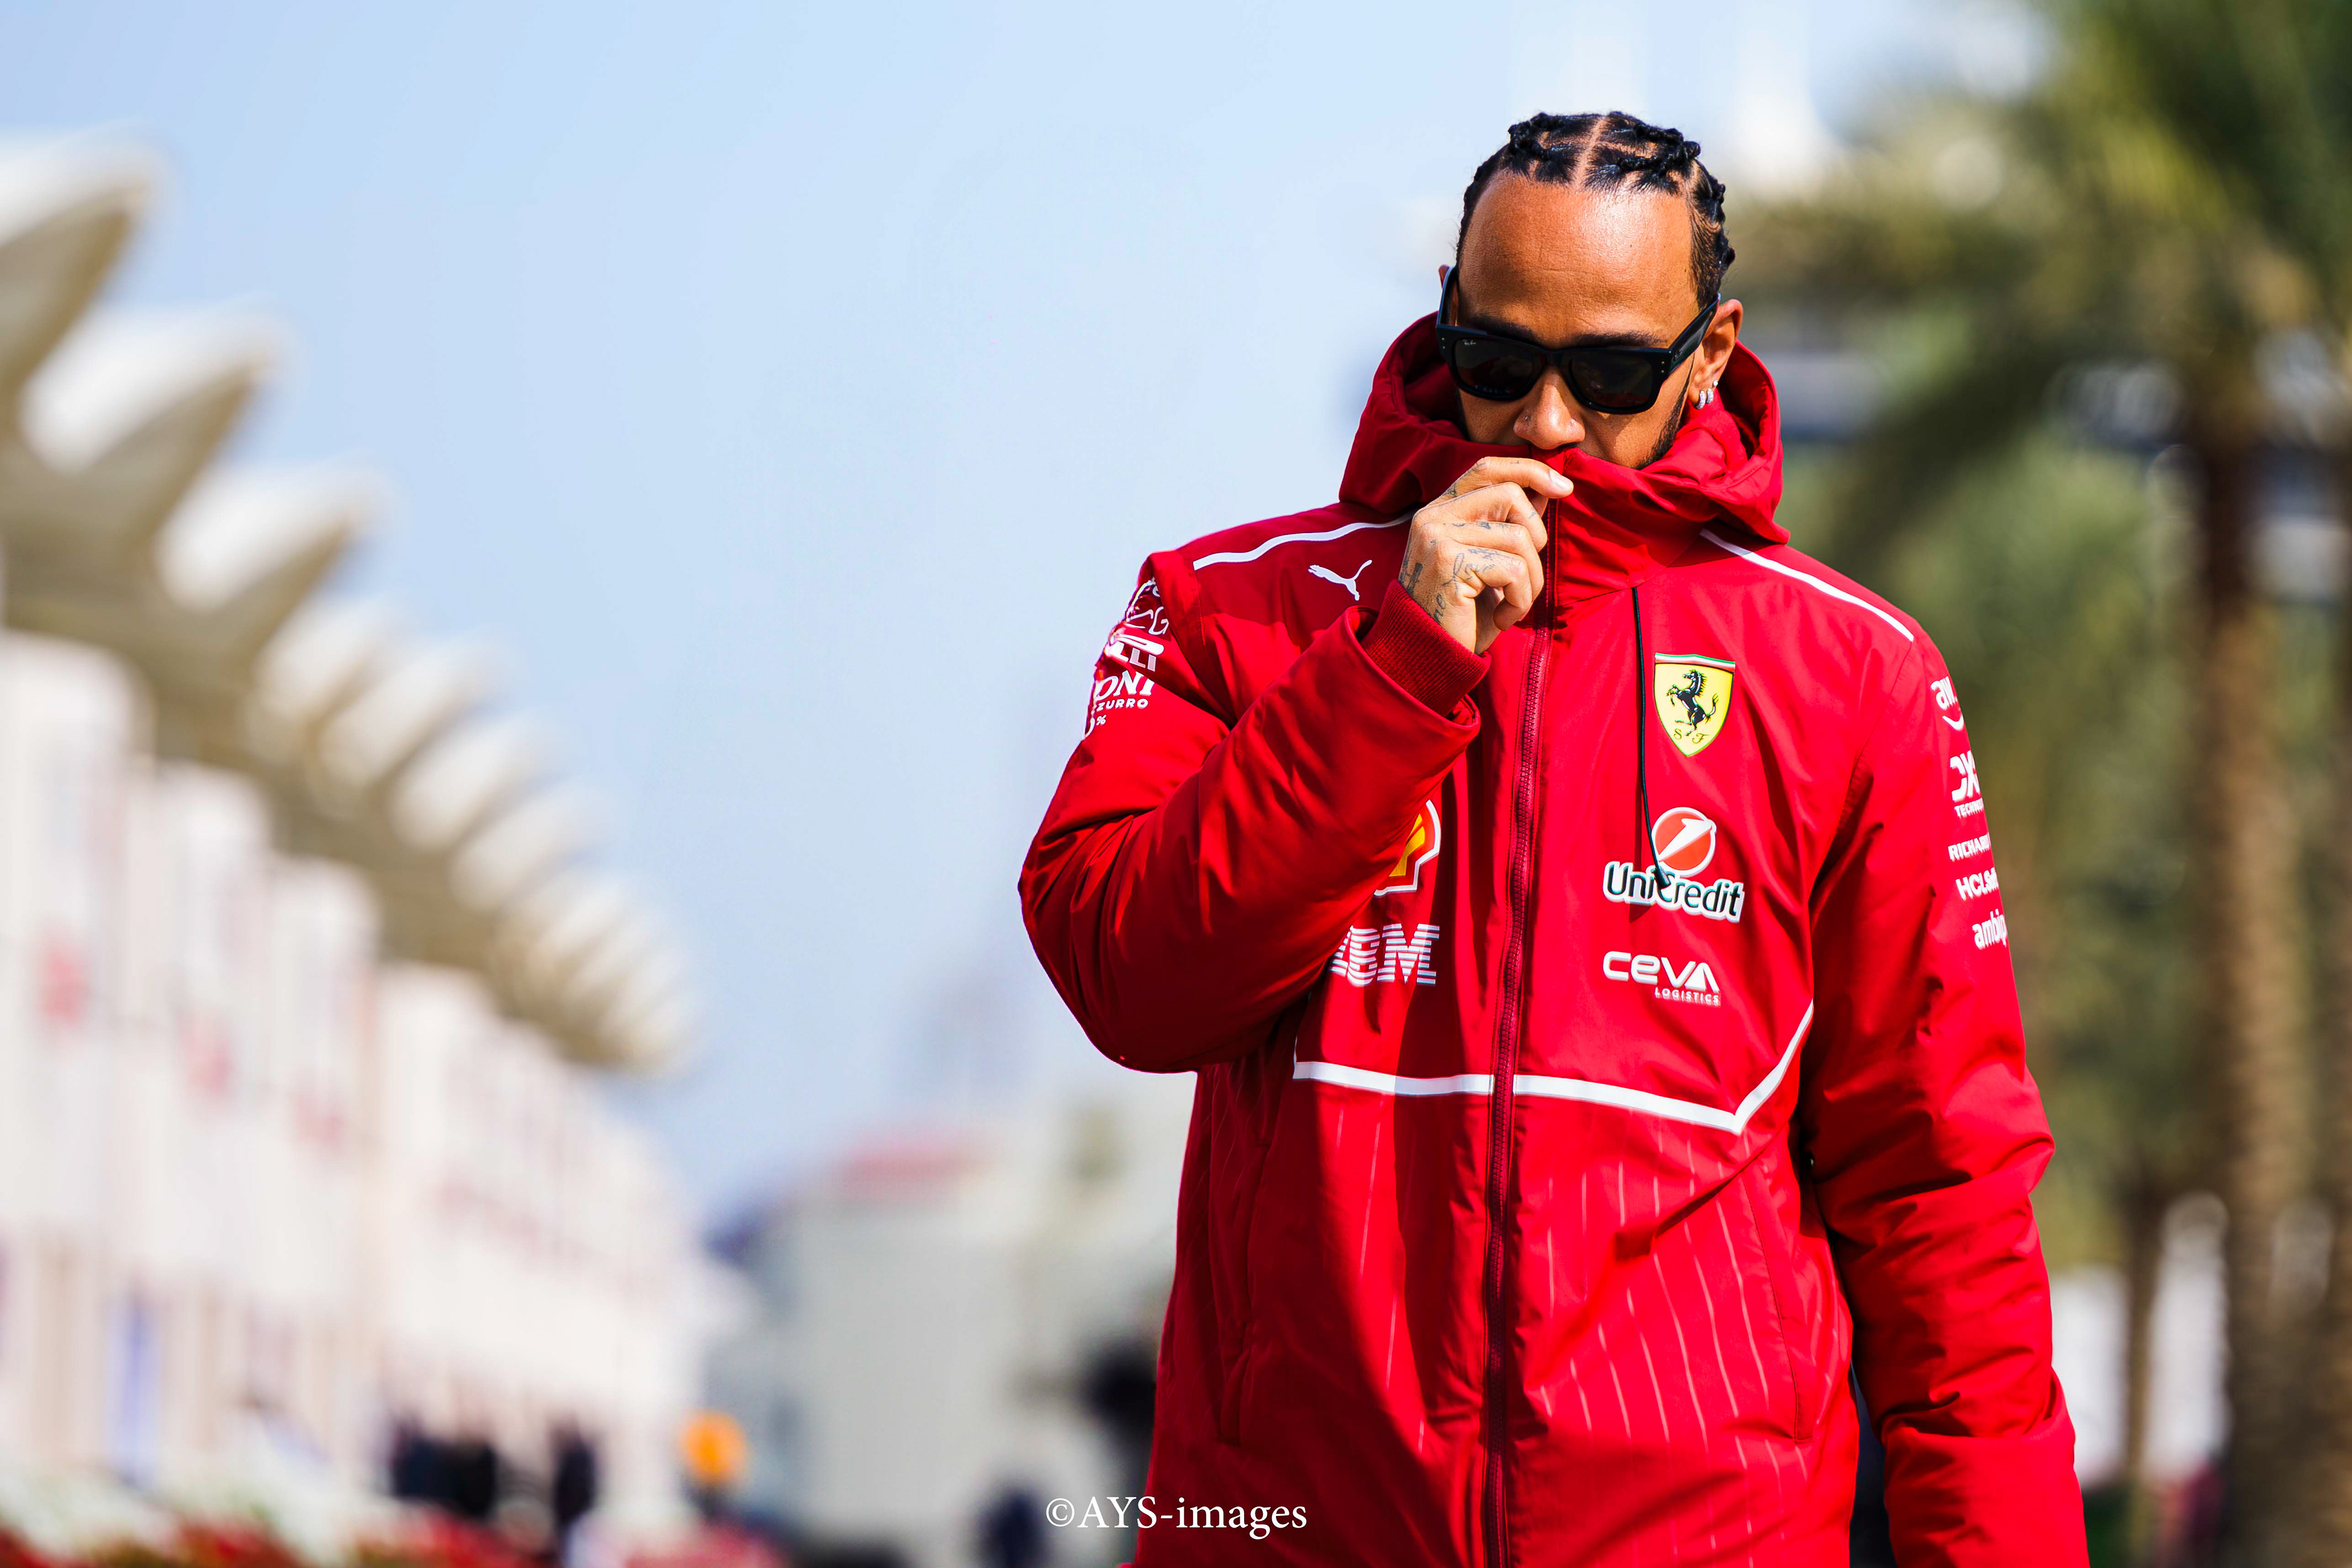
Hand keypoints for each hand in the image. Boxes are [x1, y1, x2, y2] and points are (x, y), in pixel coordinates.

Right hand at [1399, 458, 1566, 653]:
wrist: (1429, 658)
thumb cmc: (1462, 614)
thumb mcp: (1489, 562)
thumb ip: (1508, 524)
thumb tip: (1547, 488)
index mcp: (1440, 510)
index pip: (1488, 468)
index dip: (1530, 470)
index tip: (1564, 488)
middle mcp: (1432, 516)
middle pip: (1511, 495)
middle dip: (1536, 537)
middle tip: (1524, 577)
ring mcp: (1437, 537)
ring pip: (1519, 536)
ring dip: (1531, 579)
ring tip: (1511, 604)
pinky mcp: (1449, 562)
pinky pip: (1513, 569)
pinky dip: (1520, 600)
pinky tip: (1501, 618)